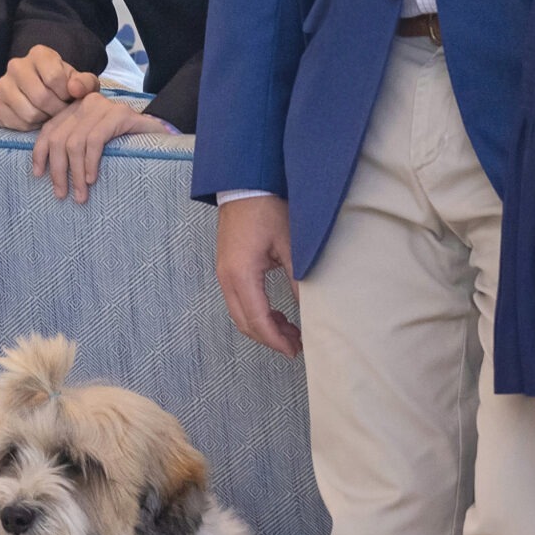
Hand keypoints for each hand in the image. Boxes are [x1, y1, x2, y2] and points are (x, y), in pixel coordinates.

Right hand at [0, 44, 98, 129]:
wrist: (44, 92)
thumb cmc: (65, 86)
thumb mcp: (81, 82)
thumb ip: (85, 83)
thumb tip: (75, 90)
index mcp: (39, 54)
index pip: (55, 78)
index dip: (66, 95)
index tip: (69, 98)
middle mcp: (16, 65)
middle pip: (41, 97)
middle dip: (56, 110)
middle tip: (61, 113)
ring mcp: (2, 84)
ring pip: (28, 113)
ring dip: (44, 120)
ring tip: (49, 115)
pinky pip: (15, 123)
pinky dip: (29, 127)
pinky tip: (36, 120)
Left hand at [32, 95, 170, 200]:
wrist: (161, 138)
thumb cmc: (125, 146)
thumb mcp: (93, 145)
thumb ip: (72, 148)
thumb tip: (46, 171)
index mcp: (76, 109)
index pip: (49, 129)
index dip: (40, 152)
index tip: (38, 175)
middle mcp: (87, 103)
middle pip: (59, 138)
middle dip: (58, 170)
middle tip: (62, 194)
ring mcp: (104, 106)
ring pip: (75, 143)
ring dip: (75, 174)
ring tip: (80, 195)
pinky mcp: (121, 114)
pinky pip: (95, 141)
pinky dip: (90, 163)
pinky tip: (92, 179)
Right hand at [215, 194, 301, 357]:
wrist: (245, 184)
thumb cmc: (267, 208)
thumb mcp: (291, 244)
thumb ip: (299, 279)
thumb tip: (311, 308)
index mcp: (241, 274)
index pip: (258, 320)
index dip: (276, 340)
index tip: (295, 350)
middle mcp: (226, 278)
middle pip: (245, 323)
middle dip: (270, 338)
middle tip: (296, 344)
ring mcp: (223, 273)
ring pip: (239, 314)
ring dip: (263, 327)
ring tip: (290, 331)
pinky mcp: (227, 268)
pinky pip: (238, 301)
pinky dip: (256, 313)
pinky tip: (276, 313)